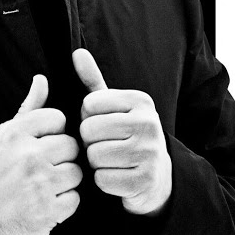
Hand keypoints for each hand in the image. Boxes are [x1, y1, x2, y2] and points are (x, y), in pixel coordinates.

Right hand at [0, 75, 82, 234]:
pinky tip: (45, 204)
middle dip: (61, 158)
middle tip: (43, 170)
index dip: (53, 133)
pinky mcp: (47, 211)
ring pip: (76, 173)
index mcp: (16, 134)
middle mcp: (29, 156)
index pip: (58, 119)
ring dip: (64, 182)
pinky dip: (63, 204)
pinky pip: (74, 200)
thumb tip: (42, 80)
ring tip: (43, 187)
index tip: (40, 145)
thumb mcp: (1, 138)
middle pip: (71, 146)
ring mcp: (39, 185)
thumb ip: (27, 110)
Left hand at [73, 48, 171, 215]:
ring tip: (112, 160)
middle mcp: (149, 123)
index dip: (88, 118)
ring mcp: (149, 153)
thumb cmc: (127, 136)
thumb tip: (77, 52)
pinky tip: (118, 176)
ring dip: (96, 162)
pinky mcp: (144, 180)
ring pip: (94, 156)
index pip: (89, 105)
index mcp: (140, 101)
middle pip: (89, 131)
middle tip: (105, 145)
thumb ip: (93, 81)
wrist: (158, 176)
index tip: (103, 125)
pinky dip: (104, 181)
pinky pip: (102, 179)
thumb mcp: (113, 106)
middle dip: (90, 142)